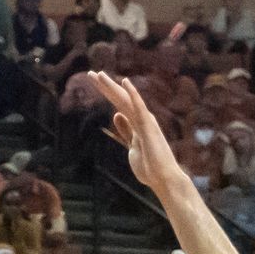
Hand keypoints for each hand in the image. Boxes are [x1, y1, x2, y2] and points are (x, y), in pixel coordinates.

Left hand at [95, 74, 186, 192]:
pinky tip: (125, 82)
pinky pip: (140, 108)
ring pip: (126, 100)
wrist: (162, 179)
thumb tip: (117, 115)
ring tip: (100, 75)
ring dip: (113, 87)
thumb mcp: (132, 146)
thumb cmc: (149, 166)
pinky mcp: (149, 127)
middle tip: (91, 73)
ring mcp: (145, 122)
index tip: (94, 81)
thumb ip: (126, 131)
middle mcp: (141, 118)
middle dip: (105, 86)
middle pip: (120, 99)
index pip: (118, 104)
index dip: (106, 92)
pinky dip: (133, 95)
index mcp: (136, 123)